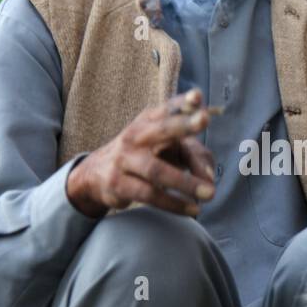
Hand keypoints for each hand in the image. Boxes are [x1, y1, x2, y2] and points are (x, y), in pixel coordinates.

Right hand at [65, 88, 216, 218]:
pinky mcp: (119, 184)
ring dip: (185, 183)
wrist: (96, 173)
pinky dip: (173, 204)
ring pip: (157, 170)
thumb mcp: (162, 147)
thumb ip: (193, 156)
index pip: (167, 108)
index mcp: (149, 121)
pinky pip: (149, 195)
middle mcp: (136, 136)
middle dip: (183, 124)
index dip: (182, 102)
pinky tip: (192, 210)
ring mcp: (125, 160)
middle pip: (162, 130)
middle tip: (204, 120)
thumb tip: (210, 177)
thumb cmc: (141, 156)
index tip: (197, 96)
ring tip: (210, 193)